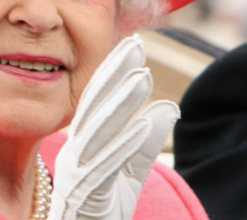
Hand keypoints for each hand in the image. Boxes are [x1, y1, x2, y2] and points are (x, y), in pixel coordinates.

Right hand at [49, 34, 179, 219]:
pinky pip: (106, 167)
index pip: (98, 101)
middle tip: (135, 45)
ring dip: (122, 103)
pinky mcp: (85, 196)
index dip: (114, 71)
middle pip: (94, 107)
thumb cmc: (102, 214)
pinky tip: (141, 125)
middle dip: (114, 74)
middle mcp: (75, 155)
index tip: (133, 43)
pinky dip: (123, 145)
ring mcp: (77, 175)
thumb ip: (147, 142)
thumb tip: (171, 105)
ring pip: (99, 132)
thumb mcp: (130, 174)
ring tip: (143, 77)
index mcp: (82, 146)